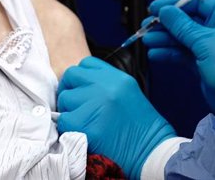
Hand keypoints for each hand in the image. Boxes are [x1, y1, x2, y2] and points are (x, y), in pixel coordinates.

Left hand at [57, 56, 175, 178]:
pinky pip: (63, 120)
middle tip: (76, 105)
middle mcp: (104, 87)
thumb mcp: (127, 92)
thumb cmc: (140, 125)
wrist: (150, 151)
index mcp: (116, 78)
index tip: (81, 88)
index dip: (80, 76)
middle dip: (70, 89)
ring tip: (83, 120)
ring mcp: (93, 105)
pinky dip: (68, 126)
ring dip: (69, 109)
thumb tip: (80, 83)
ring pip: (64, 99)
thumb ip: (105, 83)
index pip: (85, 64)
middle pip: (71, 76)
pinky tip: (82, 131)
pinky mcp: (84, 125)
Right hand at [143, 0, 214, 125]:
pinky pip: (182, 52)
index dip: (175, 3)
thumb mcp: (204, 42)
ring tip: (147, 41)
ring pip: (182, 36)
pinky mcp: (202, 61)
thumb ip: (181, 25)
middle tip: (147, 25)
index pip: (198, 3)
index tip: (155, 7)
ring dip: (163, 38)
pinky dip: (168, 52)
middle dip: (166, 24)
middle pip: (187, 19)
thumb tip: (164, 10)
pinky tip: (154, 54)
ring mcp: (210, 45)